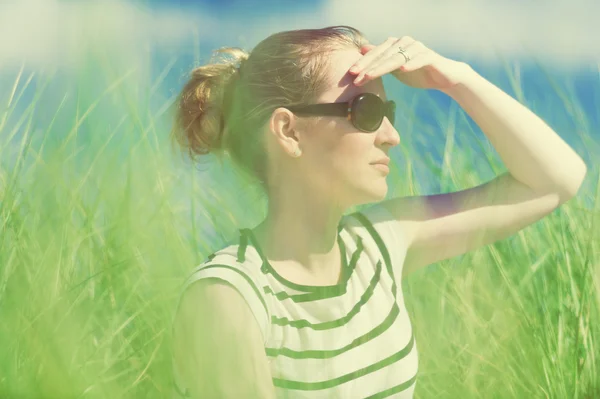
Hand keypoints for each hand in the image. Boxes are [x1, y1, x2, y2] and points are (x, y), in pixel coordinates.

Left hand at [349, 36, 470, 91]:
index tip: (351, 74)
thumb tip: (363, 49)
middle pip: (383, 55)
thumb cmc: (416, 72)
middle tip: (356, 77)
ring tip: (370, 76)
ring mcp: (417, 48)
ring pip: (397, 58)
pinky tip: (403, 70)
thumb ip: (380, 58)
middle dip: (368, 66)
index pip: (375, 54)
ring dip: (382, 67)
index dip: (363, 63)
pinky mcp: (430, 56)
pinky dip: (411, 64)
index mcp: (395, 45)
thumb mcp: (394, 66)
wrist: (442, 77)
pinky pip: (419, 59)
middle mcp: (405, 42)